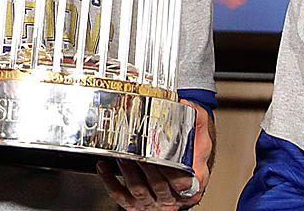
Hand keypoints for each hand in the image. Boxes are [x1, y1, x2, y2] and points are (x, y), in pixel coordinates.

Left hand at [96, 100, 212, 208]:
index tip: (164, 161)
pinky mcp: (135, 204)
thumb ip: (197, 120)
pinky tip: (104, 167)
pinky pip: (121, 197)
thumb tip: (187, 104)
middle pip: (158, 186)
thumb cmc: (189, 156)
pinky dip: (110, 182)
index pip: (183, 184)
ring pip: (139, 191)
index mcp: (191, 184)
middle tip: (136, 152)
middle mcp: (172, 197)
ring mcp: (153, 202)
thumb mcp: (199, 139)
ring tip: (120, 156)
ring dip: (128, 173)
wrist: (179, 170)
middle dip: (146, 169)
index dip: (174, 175)